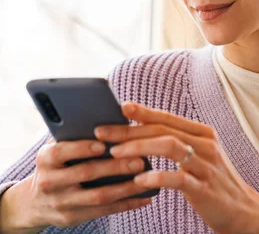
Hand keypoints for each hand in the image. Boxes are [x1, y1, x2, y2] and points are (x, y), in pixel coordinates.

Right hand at [0, 137, 151, 231]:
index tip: (103, 144)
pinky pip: (103, 211)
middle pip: (85, 173)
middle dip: (114, 168)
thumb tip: (112, 119)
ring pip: (97, 196)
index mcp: (46, 159)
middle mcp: (49, 182)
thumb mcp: (59, 149)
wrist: (35, 201)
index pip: (60, 152)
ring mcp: (60, 202)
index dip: (82, 148)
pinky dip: (126, 204)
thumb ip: (77, 136)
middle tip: (139, 161)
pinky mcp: (71, 218)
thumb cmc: (59, 164)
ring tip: (146, 179)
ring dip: (125, 188)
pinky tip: (143, 198)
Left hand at [94, 103, 258, 233]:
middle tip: (103, 133)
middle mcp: (206, 144)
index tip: (119, 107)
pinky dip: (156, 176)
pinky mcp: (204, 188)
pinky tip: (138, 181)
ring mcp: (206, 165)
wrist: (243, 210)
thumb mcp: (200, 156)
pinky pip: (178, 178)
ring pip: (170, 146)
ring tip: (115, 153)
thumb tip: (143, 132)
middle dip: (130, 130)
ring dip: (139, 147)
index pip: (168, 118)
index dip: (143, 112)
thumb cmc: (214, 182)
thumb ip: (177, 142)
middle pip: (163, 129)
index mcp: (204, 134)